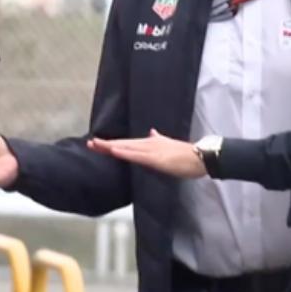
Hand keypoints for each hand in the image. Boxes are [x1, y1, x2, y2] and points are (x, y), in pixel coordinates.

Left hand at [88, 129, 205, 178]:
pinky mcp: (157, 158)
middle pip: (123, 144)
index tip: (97, 144)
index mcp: (151, 143)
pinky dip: (125, 153)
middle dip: (106, 144)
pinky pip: (138, 156)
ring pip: (127, 148)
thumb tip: (152, 132)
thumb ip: (159, 139)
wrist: (201, 156)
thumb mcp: (169, 145)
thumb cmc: (186, 154)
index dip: (111, 144)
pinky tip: (115, 151)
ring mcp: (152, 150)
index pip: (127, 144)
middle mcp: (149, 144)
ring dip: (111, 146)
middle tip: (89, 143)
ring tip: (96, 145)